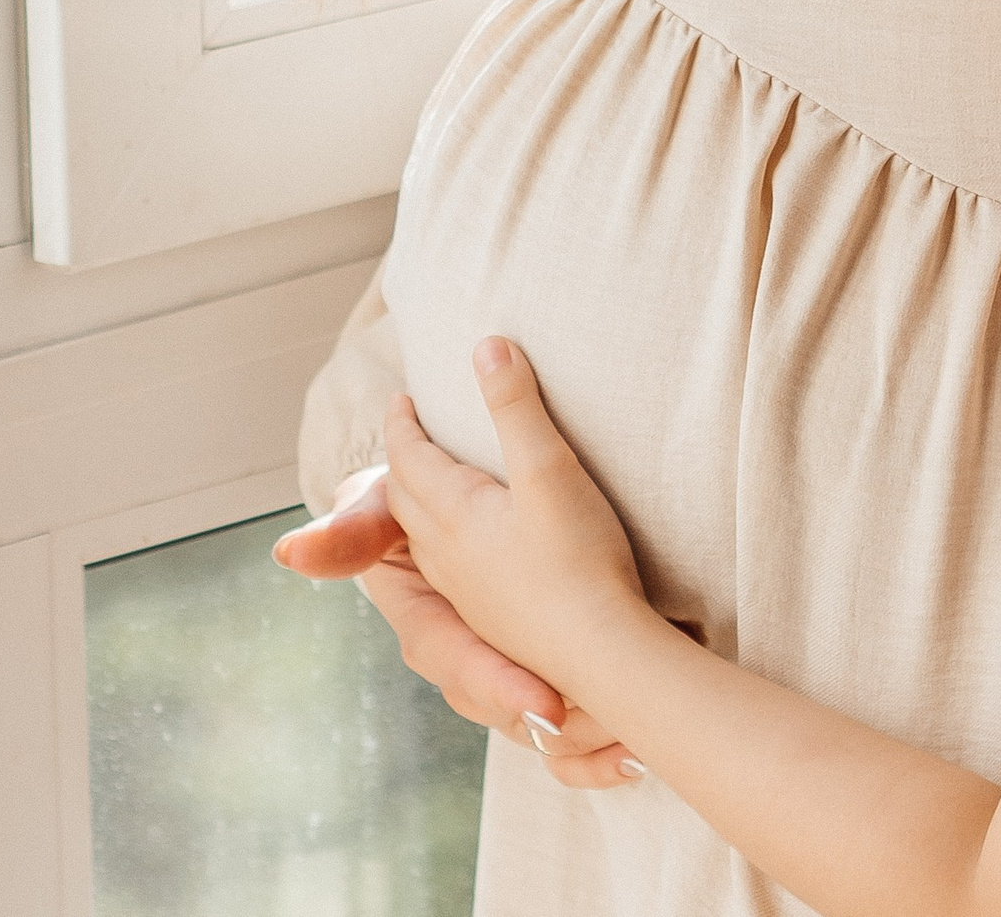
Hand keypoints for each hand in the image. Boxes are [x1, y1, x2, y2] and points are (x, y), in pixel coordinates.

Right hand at [277, 458, 639, 785]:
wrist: (442, 495)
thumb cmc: (404, 502)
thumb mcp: (377, 505)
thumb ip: (349, 530)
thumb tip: (287, 553)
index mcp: (427, 624)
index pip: (458, 660)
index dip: (498, 684)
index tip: (545, 703)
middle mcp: (462, 654)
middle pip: (503, 705)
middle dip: (552, 724)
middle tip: (610, 731)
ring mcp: (499, 663)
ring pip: (532, 722)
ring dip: (578, 744)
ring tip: (627, 751)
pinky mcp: (535, 664)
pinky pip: (561, 727)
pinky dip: (591, 751)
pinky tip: (629, 761)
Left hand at [385, 341, 653, 694]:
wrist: (599, 654)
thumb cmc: (577, 557)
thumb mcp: (548, 468)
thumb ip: (516, 407)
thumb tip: (488, 346)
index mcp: (455, 516)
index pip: (410, 460)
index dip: (403, 424)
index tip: (401, 398)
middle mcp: (448, 557)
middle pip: (406, 501)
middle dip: (402, 460)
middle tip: (410, 430)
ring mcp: (468, 595)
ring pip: (421, 541)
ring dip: (415, 504)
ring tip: (431, 482)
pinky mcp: (493, 621)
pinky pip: (443, 571)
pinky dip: (439, 541)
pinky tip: (469, 551)